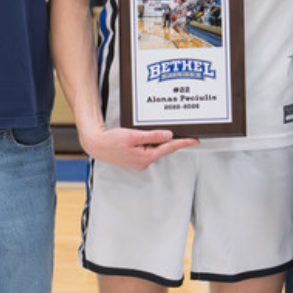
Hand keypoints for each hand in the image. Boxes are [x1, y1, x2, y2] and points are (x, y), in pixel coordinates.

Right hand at [78, 124, 196, 170]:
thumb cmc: (111, 141)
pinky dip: (147, 142)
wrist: (96, 145)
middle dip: (166, 139)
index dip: (183, 142)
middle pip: (162, 148)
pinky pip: (146, 149)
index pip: (169, 148)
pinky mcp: (135, 159)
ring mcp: (139, 162)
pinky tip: (140, 137)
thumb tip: (168, 135)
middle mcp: (144, 162)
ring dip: (154, 140)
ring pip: (154, 148)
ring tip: (142, 133)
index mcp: (146, 157)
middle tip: (171, 129)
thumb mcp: (133, 136)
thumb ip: (152, 136)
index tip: (195, 140)